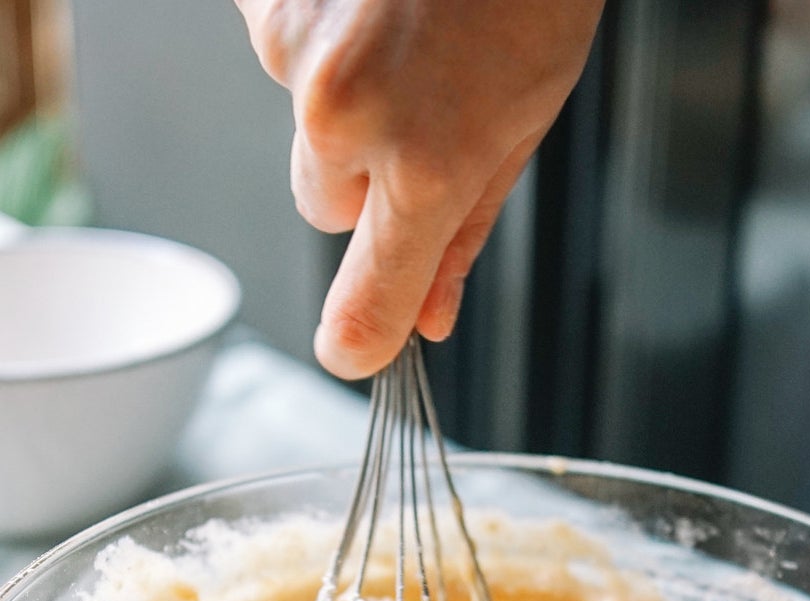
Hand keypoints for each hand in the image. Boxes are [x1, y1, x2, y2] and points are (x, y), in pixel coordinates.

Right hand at [235, 0, 603, 375]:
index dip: (361, 333)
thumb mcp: (524, 122)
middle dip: (364, 173)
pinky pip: (279, 46)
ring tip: (405, 24)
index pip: (369, 295)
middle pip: (324, 203)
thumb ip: (465, 230)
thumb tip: (428, 317)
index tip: (353, 352)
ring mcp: (294, 47)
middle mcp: (345, 114)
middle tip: (422, 102)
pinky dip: (315, 29)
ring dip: (342, 89)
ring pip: (301, 121)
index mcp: (425, 163)